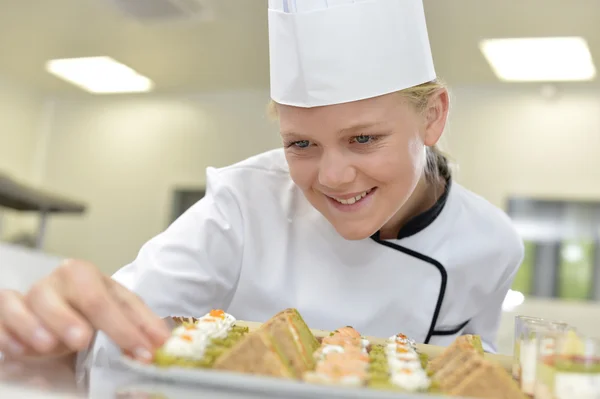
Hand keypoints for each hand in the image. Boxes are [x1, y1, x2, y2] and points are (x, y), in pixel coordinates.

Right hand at [0, 260, 169, 362]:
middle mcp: (55, 282)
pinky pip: (1, 316)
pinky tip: (19, 349)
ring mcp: (30, 297)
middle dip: (70, 319)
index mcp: (84, 274)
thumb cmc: (93, 308)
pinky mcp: (7, 312)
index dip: (124, 328)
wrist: (67, 306)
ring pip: (24, 303)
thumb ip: (140, 324)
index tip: (143, 351)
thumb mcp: (120, 309)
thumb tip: (162, 341)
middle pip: (58, 297)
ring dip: (35, 325)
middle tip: (82, 340)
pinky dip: (7, 332)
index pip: (103, 299)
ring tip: (49, 346)